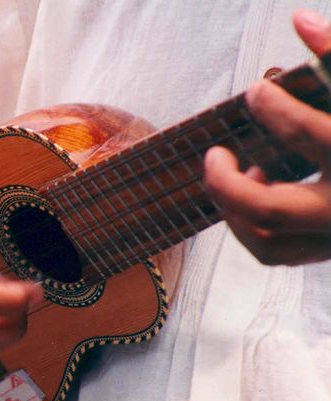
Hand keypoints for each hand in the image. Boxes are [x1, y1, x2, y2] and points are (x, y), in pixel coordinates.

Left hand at [204, 9, 330, 265]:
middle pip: (269, 209)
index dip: (272, 107)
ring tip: (243, 170)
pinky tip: (262, 186)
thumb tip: (300, 20)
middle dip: (225, 182)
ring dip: (235, 210)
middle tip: (215, 153)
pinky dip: (255, 225)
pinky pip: (280, 252)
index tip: (256, 91)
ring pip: (268, 244)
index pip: (310, 134)